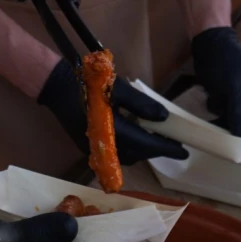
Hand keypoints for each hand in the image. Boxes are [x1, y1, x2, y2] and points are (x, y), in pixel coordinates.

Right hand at [37, 60, 187, 163]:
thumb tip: (163, 118)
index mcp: (113, 131)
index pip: (146, 144)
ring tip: (154, 138)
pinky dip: (128, 148)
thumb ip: (142, 105)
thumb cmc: (89, 84)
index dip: (166, 148)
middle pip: (137, 155)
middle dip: (154, 150)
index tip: (183, 151)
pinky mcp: (87, 146)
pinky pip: (113, 154)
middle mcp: (104, 146)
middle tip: (170, 142)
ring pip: (125, 157)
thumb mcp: (119, 89)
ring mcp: (94, 148)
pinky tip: (134, 135)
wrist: (57, 86)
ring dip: (141, 151)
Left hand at [191, 27, 240, 138]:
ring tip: (217, 122)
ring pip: (239, 119)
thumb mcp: (236, 89)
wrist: (207, 46)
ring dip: (227, 121)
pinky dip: (219, 112)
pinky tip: (212, 101)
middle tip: (230, 143)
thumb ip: (240, 114)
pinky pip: (227, 113)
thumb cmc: (228, 63)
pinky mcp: (230, 97)